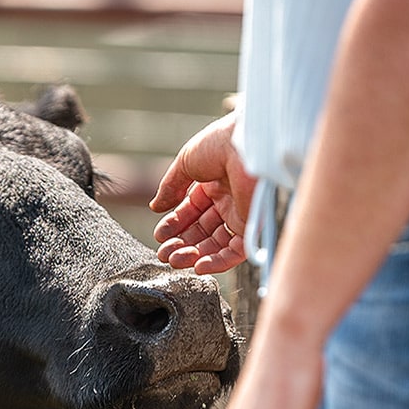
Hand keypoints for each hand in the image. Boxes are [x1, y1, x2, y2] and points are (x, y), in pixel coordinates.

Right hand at [149, 112, 255, 274]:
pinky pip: (235, 252)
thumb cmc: (218, 144)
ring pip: (215, 244)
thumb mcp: (186, 163)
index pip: (191, 212)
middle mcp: (227, 201)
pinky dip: (217, 262)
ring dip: (194, 255)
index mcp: (213, 184)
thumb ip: (170, 187)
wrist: (245, 142)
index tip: (160, 235)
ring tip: (175, 259)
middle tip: (164, 253)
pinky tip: (198, 266)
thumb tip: (156, 207)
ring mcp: (240, 214)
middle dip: (181, 244)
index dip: (174, 225)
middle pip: (201, 231)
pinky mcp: (252, 225)